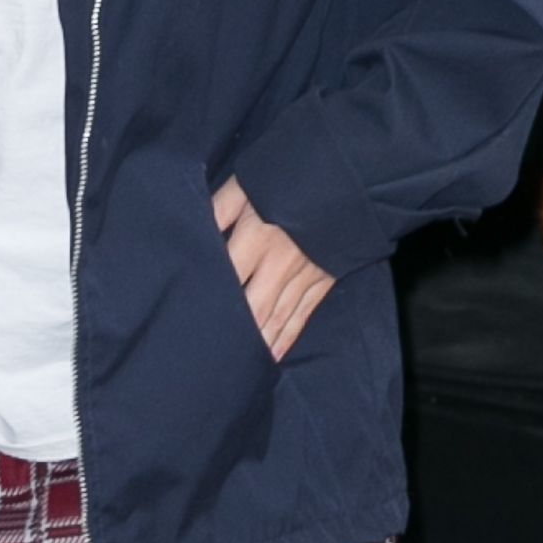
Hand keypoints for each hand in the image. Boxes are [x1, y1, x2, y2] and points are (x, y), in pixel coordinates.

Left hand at [213, 178, 336, 360]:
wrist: (349, 173)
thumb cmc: (289, 176)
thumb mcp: (247, 183)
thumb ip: (219, 209)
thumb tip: (195, 231)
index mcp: (256, 237)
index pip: (228, 277)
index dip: (211, 301)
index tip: (193, 321)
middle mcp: (279, 262)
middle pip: (253, 307)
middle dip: (236, 335)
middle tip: (215, 360)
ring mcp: (305, 274)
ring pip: (278, 317)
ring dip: (260, 343)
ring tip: (242, 368)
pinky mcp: (324, 279)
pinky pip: (303, 314)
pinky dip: (288, 337)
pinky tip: (274, 354)